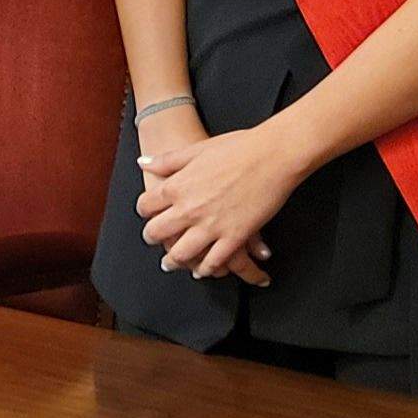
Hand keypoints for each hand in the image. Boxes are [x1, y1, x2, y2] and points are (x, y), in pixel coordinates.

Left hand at [135, 121, 299, 286]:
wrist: (273, 155)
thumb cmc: (239, 148)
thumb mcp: (197, 149)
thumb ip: (168, 160)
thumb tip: (145, 162)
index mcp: (177, 186)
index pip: (146, 205)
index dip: (144, 211)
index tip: (148, 214)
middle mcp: (189, 209)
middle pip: (157, 232)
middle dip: (152, 238)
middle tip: (154, 240)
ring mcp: (211, 225)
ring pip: (181, 254)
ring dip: (173, 261)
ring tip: (171, 263)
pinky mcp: (235, 237)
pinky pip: (214, 261)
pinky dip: (206, 269)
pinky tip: (203, 270)